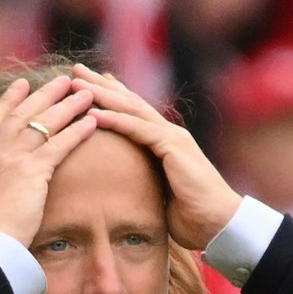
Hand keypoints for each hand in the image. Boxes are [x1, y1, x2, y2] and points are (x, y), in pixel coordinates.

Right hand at [0, 74, 98, 244]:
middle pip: (23, 114)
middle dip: (45, 94)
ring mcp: (11, 159)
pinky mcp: (31, 171)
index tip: (22, 84)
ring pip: (44, 123)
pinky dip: (77, 130)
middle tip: (62, 80)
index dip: (10, 100)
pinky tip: (93, 122)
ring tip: (86, 93)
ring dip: (67, 106)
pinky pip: (59, 144)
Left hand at [71, 65, 240, 249]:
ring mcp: (172, 137)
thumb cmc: (187, 213)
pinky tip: (94, 113)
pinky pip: (140, 130)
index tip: (86, 83)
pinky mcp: (174, 148)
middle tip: (76, 70)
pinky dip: (116, 120)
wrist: (216, 223)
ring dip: (102, 95)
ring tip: (77, 82)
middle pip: (129, 102)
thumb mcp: (155, 189)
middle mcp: (168, 133)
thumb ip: (140, 177)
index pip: (132, 111)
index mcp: (163, 140)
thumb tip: (118, 182)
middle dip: (102, 85)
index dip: (110, 94)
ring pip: (131, 109)